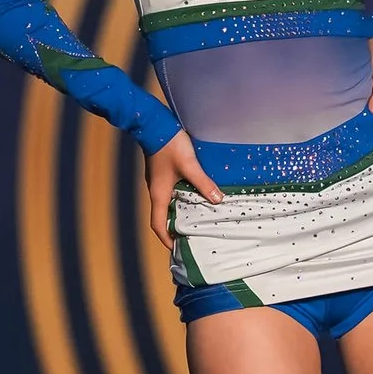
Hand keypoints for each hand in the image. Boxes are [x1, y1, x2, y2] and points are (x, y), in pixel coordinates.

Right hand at [146, 133, 220, 247]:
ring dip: (181, 214)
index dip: (166, 239)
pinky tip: (197, 198)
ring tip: (198, 221)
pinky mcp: (164, 174)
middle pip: (163, 217)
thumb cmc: (169, 144)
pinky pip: (173, 193)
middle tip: (192, 238)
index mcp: (158, 194)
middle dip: (175, 230)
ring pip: (169, 205)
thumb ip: (203, 182)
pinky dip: (183, 200)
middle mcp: (156, 191)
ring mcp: (159, 182)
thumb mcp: (189, 165)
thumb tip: (218, 200)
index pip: (157, 225)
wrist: (154, 123)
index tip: (176, 249)